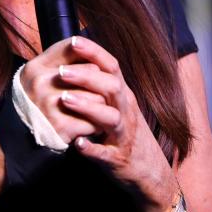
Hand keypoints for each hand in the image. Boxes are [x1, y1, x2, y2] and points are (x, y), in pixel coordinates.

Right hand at [17, 37, 110, 144]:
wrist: (18, 137)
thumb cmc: (37, 101)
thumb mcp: (41, 74)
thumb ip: (62, 59)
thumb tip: (89, 47)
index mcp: (37, 66)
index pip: (75, 47)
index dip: (90, 55)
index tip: (93, 66)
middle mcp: (41, 82)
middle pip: (92, 71)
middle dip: (98, 83)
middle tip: (96, 93)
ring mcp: (49, 105)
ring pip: (97, 98)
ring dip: (101, 106)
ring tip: (94, 111)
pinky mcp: (60, 127)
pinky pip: (93, 122)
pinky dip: (96, 126)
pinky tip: (90, 126)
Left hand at [54, 36, 179, 208]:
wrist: (149, 169)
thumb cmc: (124, 130)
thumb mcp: (116, 103)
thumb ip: (99, 84)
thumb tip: (72, 59)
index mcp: (123, 94)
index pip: (111, 66)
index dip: (94, 52)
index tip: (73, 41)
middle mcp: (125, 110)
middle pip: (112, 87)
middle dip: (86, 77)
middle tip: (61, 72)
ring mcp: (123, 134)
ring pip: (110, 117)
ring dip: (88, 108)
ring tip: (65, 100)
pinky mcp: (118, 158)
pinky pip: (107, 154)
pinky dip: (93, 150)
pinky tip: (77, 144)